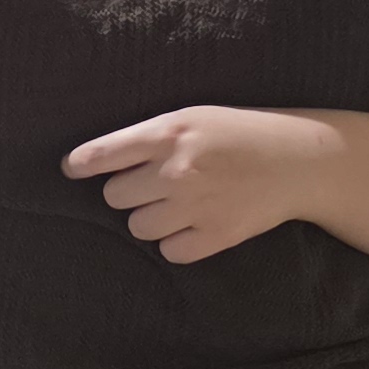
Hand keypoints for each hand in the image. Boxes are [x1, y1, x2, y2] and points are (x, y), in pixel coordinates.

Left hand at [63, 105, 343, 263]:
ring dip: (150, 218)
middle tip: (155, 183)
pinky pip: (169, 251)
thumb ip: (151, 137)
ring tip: (178, 204)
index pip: (104, 154)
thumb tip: (97, 161)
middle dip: (129, 191)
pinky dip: (176, 242)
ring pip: (138, 227)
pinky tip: (194, 223)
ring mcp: (196, 205)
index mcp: (170, 133)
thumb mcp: (195, 117)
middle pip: (115, 196)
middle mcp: (178, 170)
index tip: (71, 169)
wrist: (298, 161)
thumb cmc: (240, 133)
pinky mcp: (215, 235)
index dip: (81, 164)